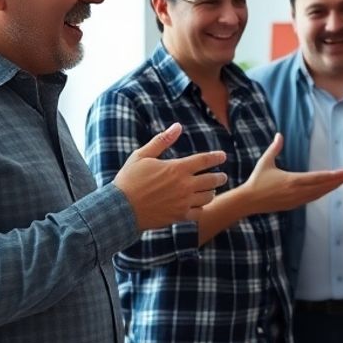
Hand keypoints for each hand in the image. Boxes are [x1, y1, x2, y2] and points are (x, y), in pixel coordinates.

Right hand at [113, 123, 229, 229]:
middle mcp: (184, 185)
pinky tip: (199, 205)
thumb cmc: (128, 180)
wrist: (119, 208)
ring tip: (210, 190)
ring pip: (208, 197)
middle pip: (212, 179)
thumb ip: (162, 141)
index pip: (205, 160)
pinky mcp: (179, 216)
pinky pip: (199, 212)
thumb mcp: (142, 156)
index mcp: (177, 168)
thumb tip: (177, 126)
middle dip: (220, 177)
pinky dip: (202, 208)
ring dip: (211, 192)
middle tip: (222, 177)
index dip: (216, 157)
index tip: (223, 156)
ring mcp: (183, 202)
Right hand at [244, 133, 342, 211]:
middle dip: (338, 181)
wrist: (248, 201)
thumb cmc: (256, 181)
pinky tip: (328, 189)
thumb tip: (279, 134)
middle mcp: (297, 191)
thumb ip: (275, 148)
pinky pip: (312, 199)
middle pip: (323, 187)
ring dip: (332, 188)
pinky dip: (322, 193)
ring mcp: (296, 200)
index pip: (319, 178)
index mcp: (292, 180)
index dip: (335, 175)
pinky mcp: (294, 205)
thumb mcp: (265, 162)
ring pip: (319, 194)